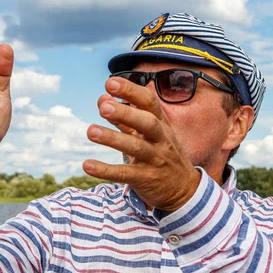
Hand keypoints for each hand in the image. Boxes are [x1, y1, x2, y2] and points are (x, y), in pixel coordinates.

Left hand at [83, 78, 200, 212]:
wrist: (184, 189)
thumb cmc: (162, 154)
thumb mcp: (150, 134)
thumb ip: (126, 118)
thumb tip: (103, 99)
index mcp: (161, 124)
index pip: (150, 102)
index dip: (131, 91)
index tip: (110, 83)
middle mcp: (161, 140)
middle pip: (146, 123)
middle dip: (125, 113)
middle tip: (103, 106)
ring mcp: (155, 160)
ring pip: (135, 147)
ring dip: (113, 138)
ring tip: (91, 131)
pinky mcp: (146, 179)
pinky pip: (125, 174)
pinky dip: (106, 170)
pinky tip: (88, 165)